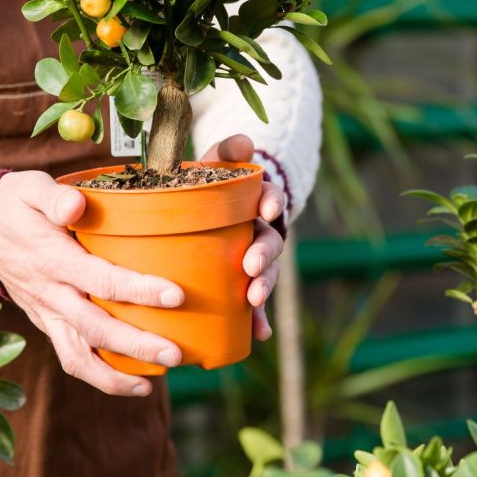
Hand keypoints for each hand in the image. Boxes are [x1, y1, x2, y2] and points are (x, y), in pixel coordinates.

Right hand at [0, 171, 184, 396]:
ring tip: (151, 385)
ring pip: (78, 356)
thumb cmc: (13, 205)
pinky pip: (70, 357)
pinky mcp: (45, 323)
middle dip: (136, 345)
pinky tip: (132, 382)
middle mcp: (50, 294)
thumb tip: (76, 205)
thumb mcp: (29, 188)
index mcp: (53, 259)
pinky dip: (98, 375)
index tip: (176, 296)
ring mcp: (46, 313)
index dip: (139, 290)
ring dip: (114, 376)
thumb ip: (54, 197)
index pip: (101, 280)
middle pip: (95, 328)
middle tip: (175, 354)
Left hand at [199, 134, 285, 341]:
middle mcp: (260, 231)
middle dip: (264, 255)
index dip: (273, 202)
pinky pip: (252, 306)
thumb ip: (226, 151)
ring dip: (263, 287)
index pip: (272, 198)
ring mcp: (253, 261)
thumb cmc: (208, 187)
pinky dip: (258, 321)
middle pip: (270, 242)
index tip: (267, 209)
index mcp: (256, 202)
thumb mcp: (215, 164)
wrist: (203, 215)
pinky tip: (259, 335)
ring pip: (264, 274)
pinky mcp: (242, 285)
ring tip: (253, 301)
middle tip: (251, 266)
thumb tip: (245, 141)